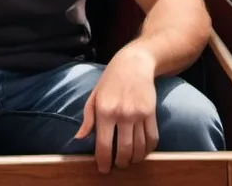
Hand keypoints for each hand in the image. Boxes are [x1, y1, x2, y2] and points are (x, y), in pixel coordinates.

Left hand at [74, 45, 158, 173]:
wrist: (134, 63)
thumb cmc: (111, 79)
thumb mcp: (94, 95)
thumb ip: (88, 118)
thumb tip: (80, 138)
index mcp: (104, 110)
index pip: (103, 145)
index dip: (103, 162)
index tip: (103, 169)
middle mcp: (122, 113)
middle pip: (123, 150)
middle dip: (120, 163)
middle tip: (118, 165)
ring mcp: (138, 114)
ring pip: (139, 147)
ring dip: (134, 159)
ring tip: (129, 160)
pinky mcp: (151, 113)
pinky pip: (152, 138)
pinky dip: (148, 150)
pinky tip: (142, 151)